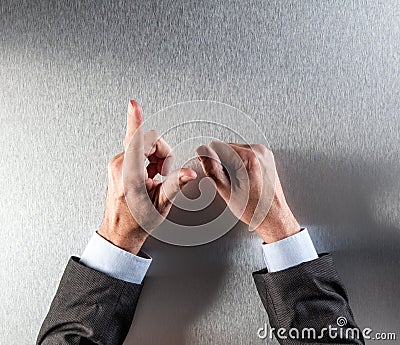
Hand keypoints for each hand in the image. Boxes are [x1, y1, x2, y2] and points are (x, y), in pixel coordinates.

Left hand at [98, 100, 195, 253]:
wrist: (120, 231)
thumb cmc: (137, 221)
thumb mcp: (161, 204)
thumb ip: (175, 185)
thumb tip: (189, 173)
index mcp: (129, 174)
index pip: (135, 140)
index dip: (135, 119)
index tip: (133, 104)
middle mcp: (120, 165)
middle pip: (147, 141)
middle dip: (162, 154)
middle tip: (163, 174)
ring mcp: (117, 163)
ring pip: (144, 145)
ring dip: (156, 159)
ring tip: (155, 178)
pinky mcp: (118, 164)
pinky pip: (138, 151)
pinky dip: (148, 161)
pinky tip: (149, 176)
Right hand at [196, 142, 299, 242]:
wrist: (273, 216)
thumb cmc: (255, 209)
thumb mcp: (226, 190)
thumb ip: (212, 169)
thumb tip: (203, 152)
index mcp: (249, 158)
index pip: (217, 146)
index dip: (211, 160)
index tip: (216, 174)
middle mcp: (259, 152)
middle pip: (226, 147)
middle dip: (223, 162)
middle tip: (230, 182)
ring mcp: (264, 154)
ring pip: (235, 150)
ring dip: (232, 163)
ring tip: (239, 182)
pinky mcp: (266, 157)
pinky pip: (245, 154)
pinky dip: (241, 164)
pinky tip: (246, 179)